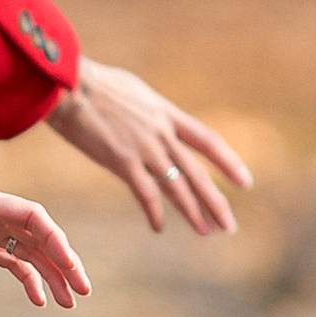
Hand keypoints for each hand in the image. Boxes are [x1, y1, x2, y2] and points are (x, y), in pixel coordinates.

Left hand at [0, 139, 89, 309]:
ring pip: (31, 252)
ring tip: (70, 304)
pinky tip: (39, 301)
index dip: (55, 238)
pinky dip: (28, 279)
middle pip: (41, 237)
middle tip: (83, 291)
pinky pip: (10, 261)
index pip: (33, 216)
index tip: (69, 264)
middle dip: (64, 262)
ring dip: (52, 275)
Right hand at [44, 56, 250, 235]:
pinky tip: (159, 227)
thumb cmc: (95, 84)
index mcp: (167, 114)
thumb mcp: (135, 93)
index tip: (245, 182)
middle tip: (229, 225)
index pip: (208, 141)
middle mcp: (162, 133)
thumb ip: (150, 112)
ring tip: (206, 232)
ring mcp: (144, 148)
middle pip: (197, 173)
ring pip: (177, 187)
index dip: (229, 162)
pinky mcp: (122, 162)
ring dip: (193, 212)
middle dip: (215, 201)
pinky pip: (145, 194)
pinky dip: (154, 213)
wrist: (71, 86)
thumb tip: (156, 118)